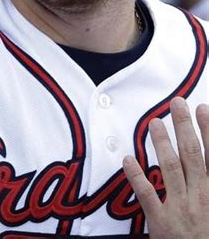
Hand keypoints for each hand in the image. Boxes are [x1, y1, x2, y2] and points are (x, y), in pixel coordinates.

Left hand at [123, 97, 208, 238]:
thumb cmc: (208, 232)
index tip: (203, 108)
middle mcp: (201, 198)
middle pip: (192, 155)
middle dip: (185, 126)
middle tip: (177, 102)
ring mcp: (181, 210)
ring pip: (170, 169)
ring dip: (162, 143)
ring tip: (155, 121)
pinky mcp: (162, 223)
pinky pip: (148, 196)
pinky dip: (137, 176)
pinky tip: (128, 159)